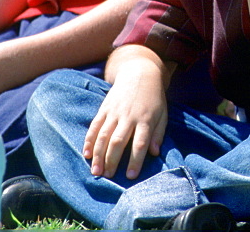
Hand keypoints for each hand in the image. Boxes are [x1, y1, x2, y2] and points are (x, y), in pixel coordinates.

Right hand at [85, 58, 167, 179]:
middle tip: (108, 177)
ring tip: (96, 171)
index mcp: (145, 119)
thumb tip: (154, 153)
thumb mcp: (162, 114)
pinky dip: (89, 140)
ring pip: (104, 135)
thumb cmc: (154, 98)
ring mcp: (114, 112)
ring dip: (98, 154)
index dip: (135, 160)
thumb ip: (158, 134)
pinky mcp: (104, 108)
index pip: (140, 143)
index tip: (130, 176)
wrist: (139, 73)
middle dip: (112, 161)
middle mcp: (128, 116)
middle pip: (118, 141)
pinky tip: (86, 153)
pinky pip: (95, 126)